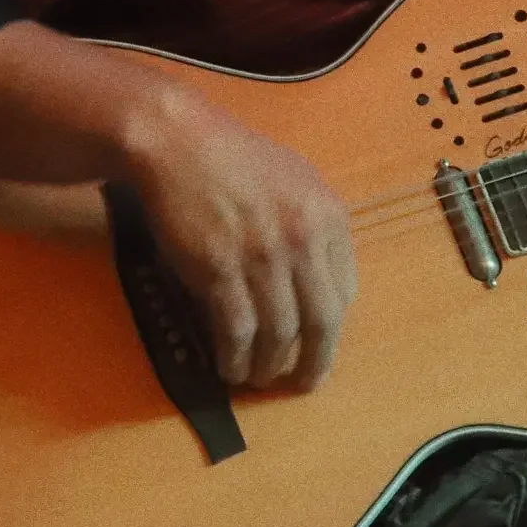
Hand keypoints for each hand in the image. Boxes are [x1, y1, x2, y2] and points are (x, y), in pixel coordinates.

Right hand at [125, 92, 358, 390]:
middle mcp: (304, 238)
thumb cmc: (236, 159)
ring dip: (270, 365)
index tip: (321, 343)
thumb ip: (313, 226)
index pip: (346, 288)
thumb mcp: (296, 181)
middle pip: (323, 318)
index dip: (333, 324)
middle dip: (316, 361)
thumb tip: (318, 277)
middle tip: (304, 384)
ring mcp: (264, 255)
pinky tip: (231, 367)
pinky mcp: (220, 269)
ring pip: (280, 331)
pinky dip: (236, 357)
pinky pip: (237, 330)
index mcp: (329, 215)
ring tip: (259, 378)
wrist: (180, 142)